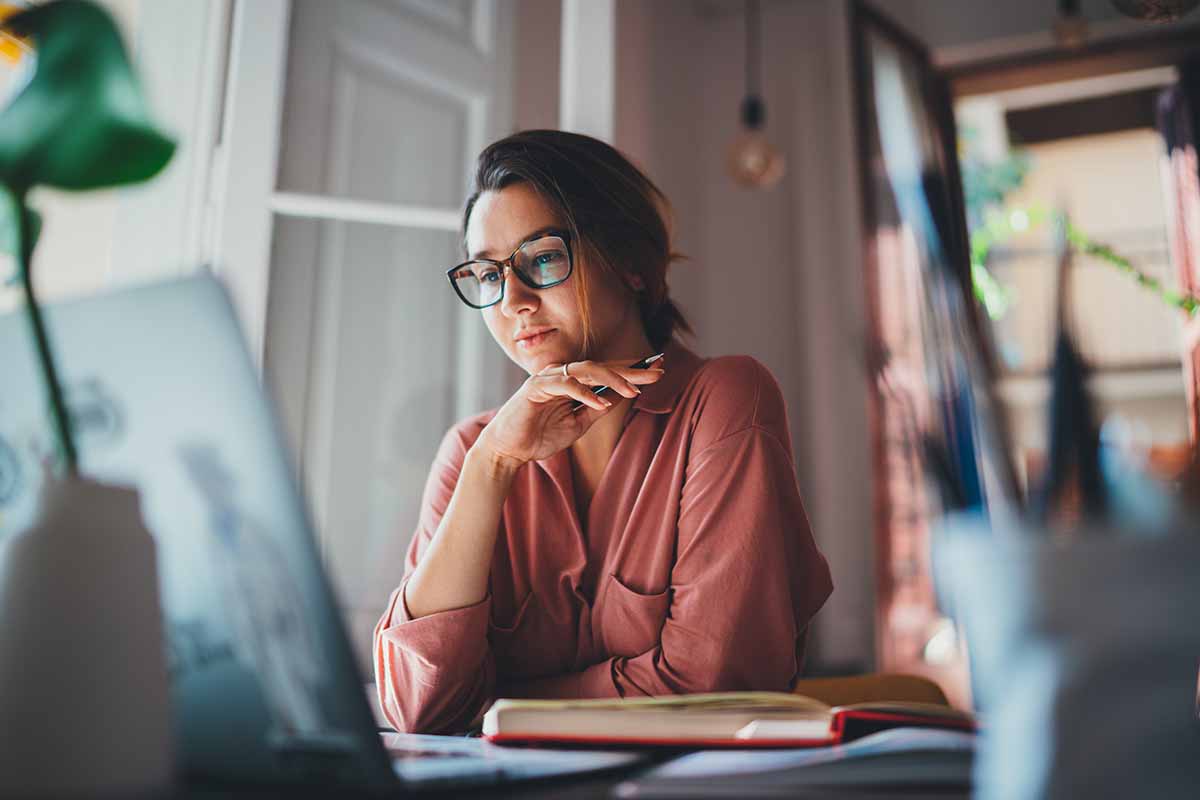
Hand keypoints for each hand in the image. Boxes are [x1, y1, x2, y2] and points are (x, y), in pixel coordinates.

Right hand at [476, 359, 665, 469]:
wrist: (509, 450)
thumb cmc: (540, 436)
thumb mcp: (578, 424)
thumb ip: (597, 408)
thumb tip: (622, 396)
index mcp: (572, 381)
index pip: (606, 372)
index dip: (632, 371)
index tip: (658, 370)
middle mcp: (562, 374)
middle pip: (602, 366)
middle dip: (631, 370)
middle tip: (657, 372)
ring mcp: (548, 378)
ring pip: (586, 370)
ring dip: (612, 379)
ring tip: (634, 390)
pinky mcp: (535, 388)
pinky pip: (565, 385)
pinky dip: (584, 393)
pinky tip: (601, 403)